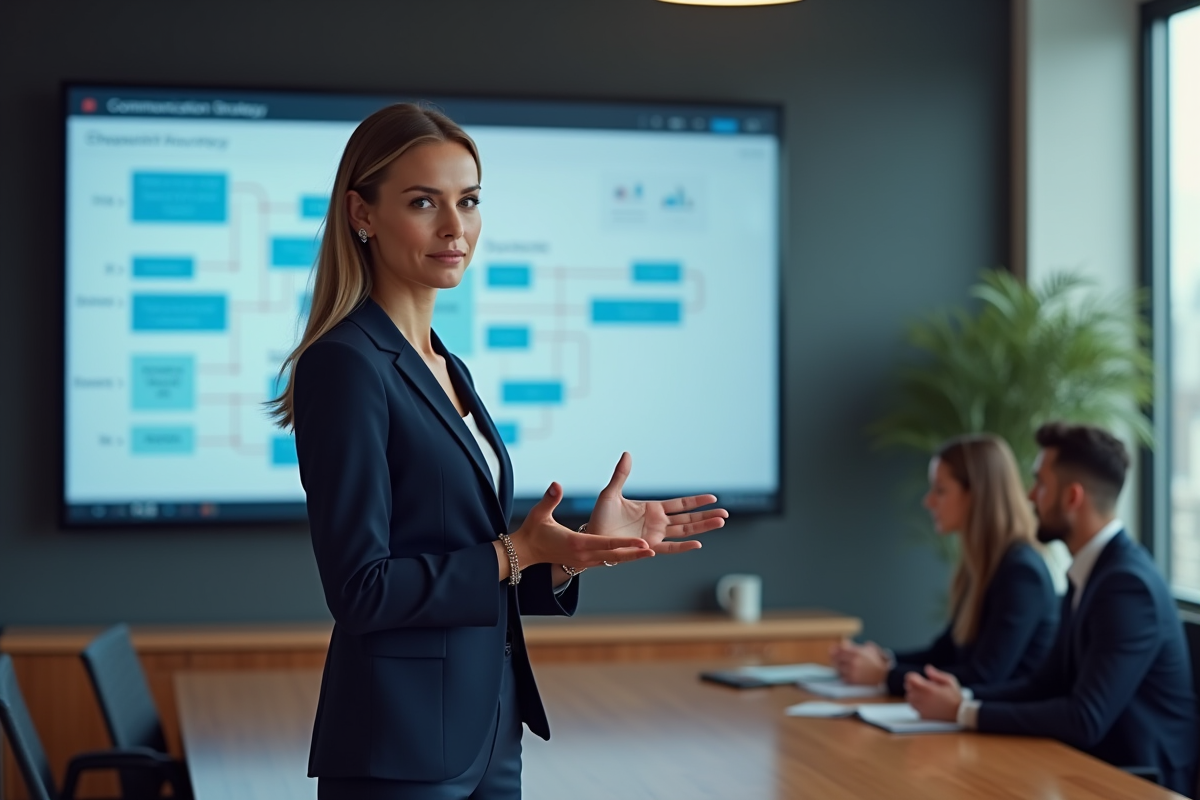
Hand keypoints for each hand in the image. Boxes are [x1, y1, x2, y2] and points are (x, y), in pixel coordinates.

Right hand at [507, 482, 652, 572]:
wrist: (525, 552)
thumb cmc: (533, 531)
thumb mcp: (539, 513)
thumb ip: (550, 498)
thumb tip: (556, 484)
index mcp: (576, 543)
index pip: (606, 543)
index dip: (625, 543)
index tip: (641, 542)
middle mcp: (583, 555)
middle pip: (614, 556)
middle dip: (634, 553)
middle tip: (652, 549)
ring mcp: (583, 562)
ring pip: (611, 561)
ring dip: (630, 557)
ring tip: (648, 553)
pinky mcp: (582, 563)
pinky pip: (605, 561)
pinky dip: (619, 558)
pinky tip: (630, 554)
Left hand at [587, 452, 727, 553]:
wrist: (592, 538)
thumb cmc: (600, 517)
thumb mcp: (611, 493)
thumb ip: (621, 475)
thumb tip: (627, 454)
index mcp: (652, 509)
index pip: (680, 504)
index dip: (696, 501)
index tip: (713, 498)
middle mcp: (657, 523)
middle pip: (688, 519)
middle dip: (706, 516)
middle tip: (724, 513)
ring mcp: (654, 536)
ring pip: (684, 532)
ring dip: (702, 528)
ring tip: (719, 523)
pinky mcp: (648, 547)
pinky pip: (669, 548)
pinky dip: (683, 547)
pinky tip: (698, 544)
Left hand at [830, 639, 889, 685]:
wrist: (884, 675)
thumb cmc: (876, 662)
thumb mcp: (870, 649)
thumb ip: (858, 645)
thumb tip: (846, 642)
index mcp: (857, 652)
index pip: (840, 649)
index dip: (835, 649)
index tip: (832, 649)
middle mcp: (853, 661)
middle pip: (837, 658)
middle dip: (834, 658)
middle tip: (833, 658)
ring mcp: (853, 671)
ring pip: (838, 668)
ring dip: (838, 666)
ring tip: (839, 666)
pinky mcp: (853, 680)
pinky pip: (842, 677)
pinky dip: (842, 675)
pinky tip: (844, 673)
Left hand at [904, 665, 962, 721]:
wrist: (960, 714)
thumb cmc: (955, 697)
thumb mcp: (949, 681)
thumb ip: (936, 674)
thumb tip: (927, 669)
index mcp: (927, 689)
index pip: (910, 678)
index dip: (913, 676)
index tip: (919, 678)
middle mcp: (922, 698)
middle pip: (908, 688)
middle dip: (914, 685)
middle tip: (923, 686)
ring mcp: (921, 708)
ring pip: (909, 698)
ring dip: (914, 695)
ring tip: (925, 695)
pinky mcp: (923, 716)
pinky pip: (914, 708)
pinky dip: (917, 705)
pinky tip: (926, 704)